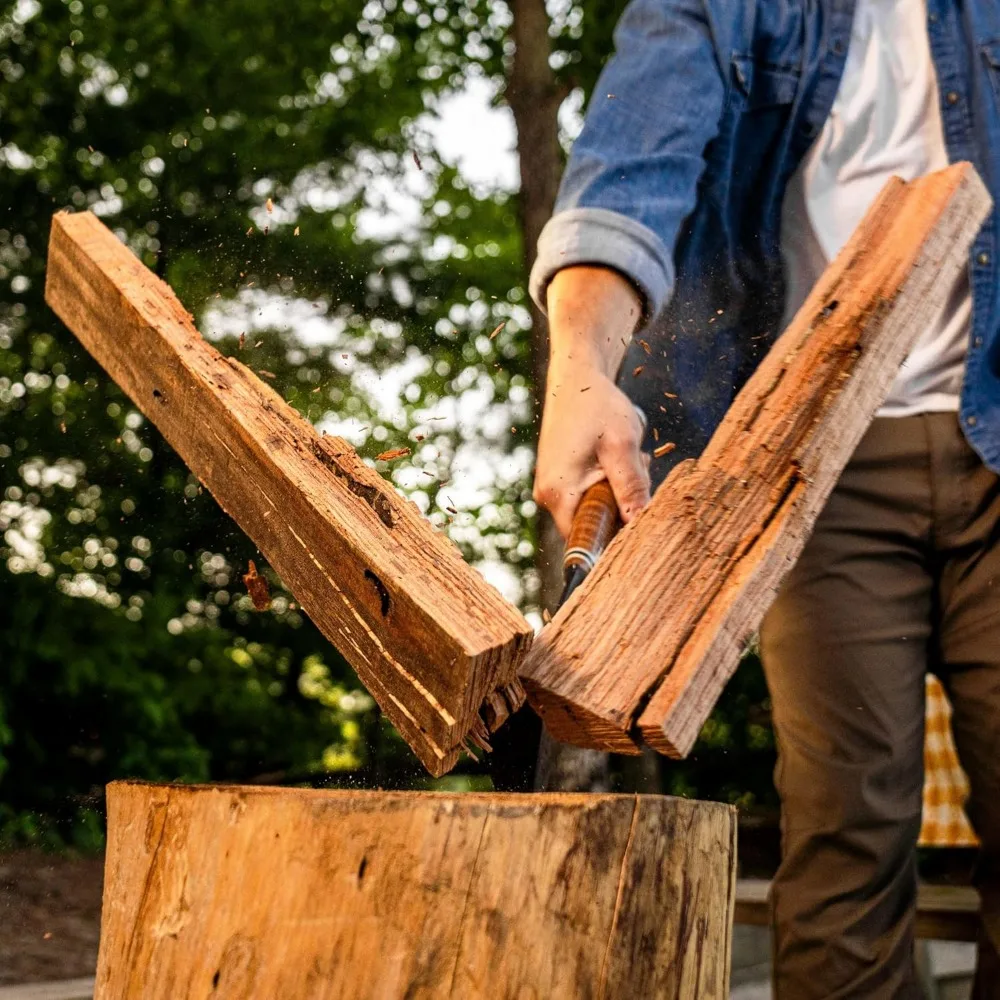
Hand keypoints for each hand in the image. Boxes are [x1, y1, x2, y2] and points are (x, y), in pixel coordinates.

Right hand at [534, 360, 649, 538]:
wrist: (575, 377)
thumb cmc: (596, 405)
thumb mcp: (622, 445)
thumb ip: (632, 486)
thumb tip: (640, 522)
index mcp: (559, 493)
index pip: (587, 540)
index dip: (616, 536)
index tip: (639, 517)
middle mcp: (548, 495)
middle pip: (592, 524)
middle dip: (620, 506)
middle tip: (637, 470)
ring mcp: (551, 486)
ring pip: (592, 507)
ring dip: (616, 491)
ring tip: (626, 458)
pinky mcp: (557, 477)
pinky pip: (586, 493)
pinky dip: (606, 481)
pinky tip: (614, 457)